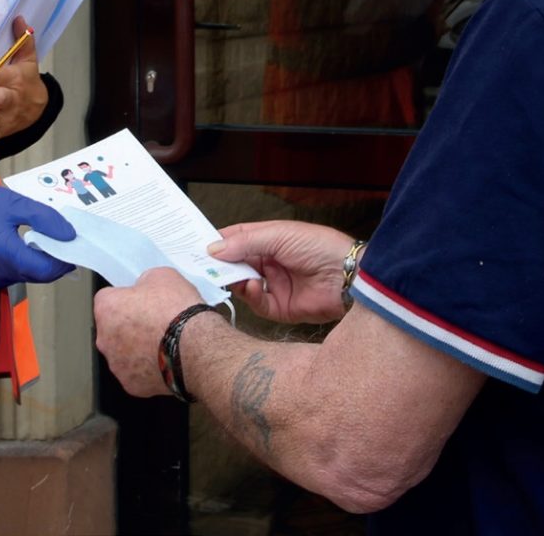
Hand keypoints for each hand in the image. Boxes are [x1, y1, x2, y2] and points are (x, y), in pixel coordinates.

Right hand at [0, 182, 75, 287]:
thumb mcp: (18, 203)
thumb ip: (46, 219)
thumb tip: (69, 236)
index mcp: (2, 251)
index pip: (44, 269)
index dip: (63, 261)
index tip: (74, 247)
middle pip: (38, 275)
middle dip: (55, 260)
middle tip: (63, 241)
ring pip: (29, 276)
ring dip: (41, 262)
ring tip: (44, 239)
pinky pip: (16, 275)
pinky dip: (27, 263)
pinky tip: (27, 246)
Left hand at [94, 267, 204, 397]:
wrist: (196, 347)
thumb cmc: (177, 312)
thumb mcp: (162, 276)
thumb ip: (145, 282)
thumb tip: (146, 288)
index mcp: (107, 308)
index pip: (108, 299)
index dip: (127, 298)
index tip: (140, 300)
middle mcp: (105, 339)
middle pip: (113, 328)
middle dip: (129, 325)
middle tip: (153, 321)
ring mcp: (117, 364)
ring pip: (123, 352)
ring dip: (137, 347)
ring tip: (163, 341)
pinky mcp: (131, 384)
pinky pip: (136, 372)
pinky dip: (147, 367)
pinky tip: (165, 357)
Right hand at [210, 220, 355, 323]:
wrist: (348, 277)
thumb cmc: (319, 246)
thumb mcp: (278, 235)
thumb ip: (245, 242)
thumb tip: (213, 248)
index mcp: (269, 239)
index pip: (236, 239)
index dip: (217, 243)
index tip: (195, 246)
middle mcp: (270, 262)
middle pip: (236, 264)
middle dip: (220, 265)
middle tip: (202, 266)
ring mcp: (275, 284)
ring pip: (243, 284)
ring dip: (235, 280)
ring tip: (230, 275)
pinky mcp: (281, 307)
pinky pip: (257, 304)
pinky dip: (251, 296)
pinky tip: (253, 286)